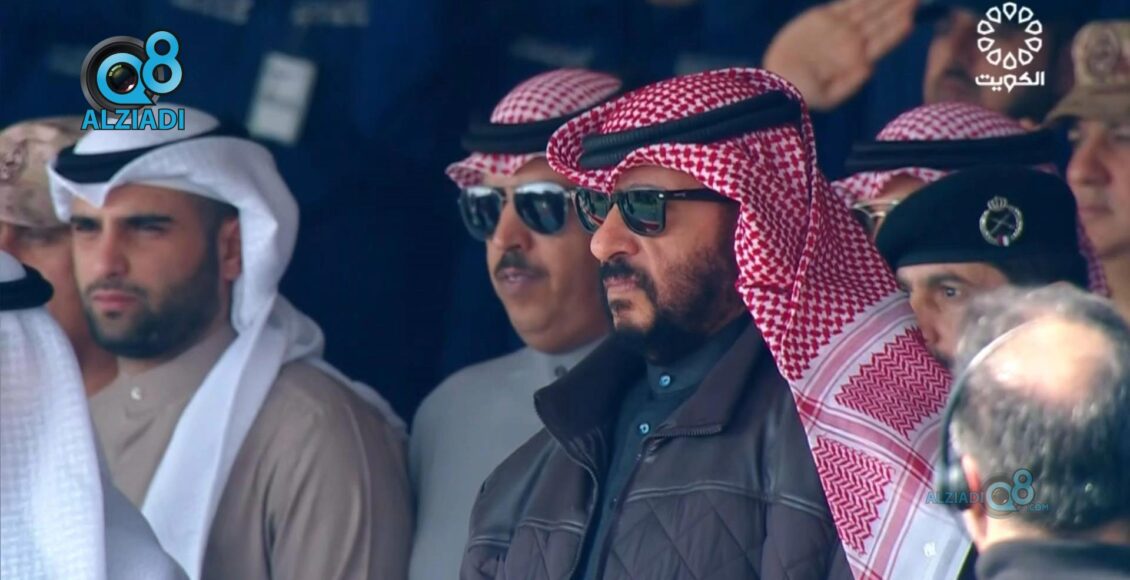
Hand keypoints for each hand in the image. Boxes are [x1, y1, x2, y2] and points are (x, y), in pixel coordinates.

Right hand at [763, 0, 917, 110]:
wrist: (776, 81)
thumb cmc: (801, 93)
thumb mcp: (828, 96)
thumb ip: (849, 83)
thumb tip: (869, 67)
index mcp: (856, 60)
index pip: (882, 42)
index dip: (895, 31)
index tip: (910, 19)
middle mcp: (851, 42)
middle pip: (880, 22)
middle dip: (897, 9)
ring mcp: (839, 28)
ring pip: (867, 9)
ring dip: (885, 0)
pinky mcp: (823, 17)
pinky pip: (848, 3)